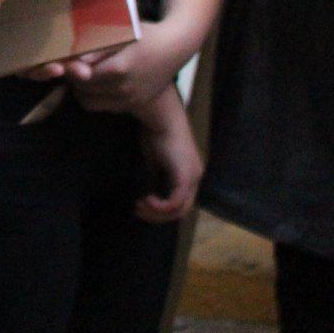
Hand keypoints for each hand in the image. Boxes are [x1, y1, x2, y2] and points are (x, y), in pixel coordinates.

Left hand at [68, 20, 193, 114]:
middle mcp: (125, 88)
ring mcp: (130, 99)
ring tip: (82, 75)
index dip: (70, 69)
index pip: (81, 76)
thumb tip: (75, 60)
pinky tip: (96, 83)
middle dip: (73, 79)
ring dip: (81, 90)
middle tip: (71, 67)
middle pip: (84, 90)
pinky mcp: (134, 105)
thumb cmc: (145, 35)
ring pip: (91, 102)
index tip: (66, 60)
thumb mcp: (120, 35)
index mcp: (119, 68)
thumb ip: (96, 49)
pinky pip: (104, 107)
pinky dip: (95, 98)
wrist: (174, 48)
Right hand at [134, 87, 201, 223]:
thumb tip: (148, 188)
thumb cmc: (155, 130)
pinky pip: (175, 202)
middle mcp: (195, 178)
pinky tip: (146, 200)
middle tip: (138, 210)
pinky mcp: (185, 177)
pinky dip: (160, 206)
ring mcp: (192, 178)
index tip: (140, 204)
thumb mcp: (154, 158)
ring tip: (140, 206)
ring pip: (179, 209)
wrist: (161, 116)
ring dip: (157, 213)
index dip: (161, 209)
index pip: (180, 201)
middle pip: (181, 210)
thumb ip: (155, 174)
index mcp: (189, 173)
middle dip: (158, 215)